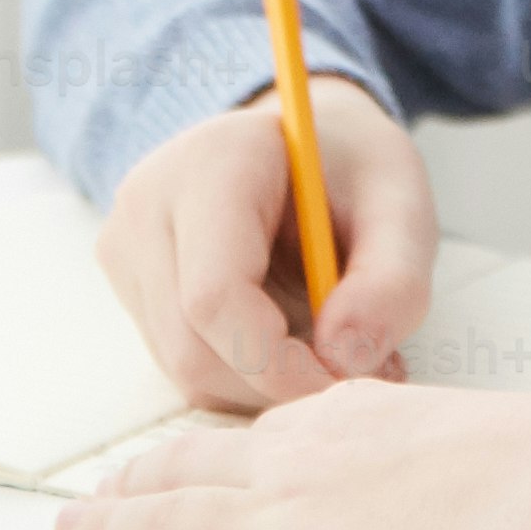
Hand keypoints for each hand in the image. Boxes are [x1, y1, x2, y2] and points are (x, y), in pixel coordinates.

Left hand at [53, 380, 530, 529]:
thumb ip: (417, 467)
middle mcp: (301, 454)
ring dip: (115, 524)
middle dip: (134, 485)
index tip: (168, 465)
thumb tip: (424, 505)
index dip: (198, 457)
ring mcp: (285, 515)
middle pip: (190, 468)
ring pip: (170, 515)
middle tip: (90, 497)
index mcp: (348, 415)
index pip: (252, 440)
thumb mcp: (464, 443)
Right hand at [93, 78, 436, 407]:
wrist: (299, 145)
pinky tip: (291, 343)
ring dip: (263, 384)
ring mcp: (128, 245)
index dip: (276, 362)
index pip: (215, 295)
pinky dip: (242, 376)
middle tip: (352, 373)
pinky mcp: (130, 282)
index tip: (342, 380)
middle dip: (276, 381)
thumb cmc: (352, 170)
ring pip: (184, 367)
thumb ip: (392, 282)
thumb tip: (344, 357)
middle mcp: (149, 203)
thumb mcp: (402, 206)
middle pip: (191, 345)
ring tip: (332, 350)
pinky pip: (181, 365)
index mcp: (214, 164)